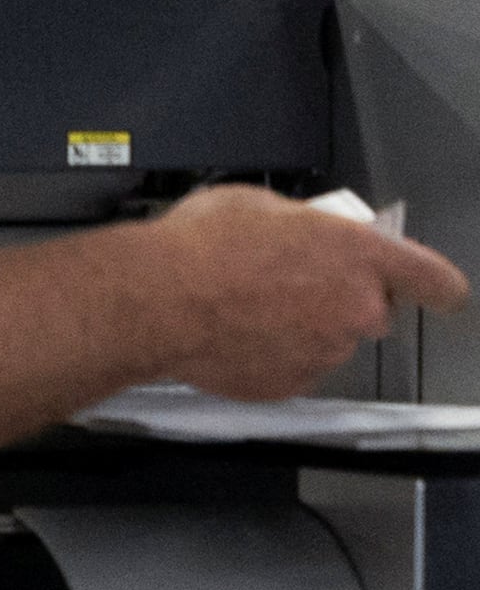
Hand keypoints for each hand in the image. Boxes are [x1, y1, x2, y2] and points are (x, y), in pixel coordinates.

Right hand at [148, 185, 467, 401]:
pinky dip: (271, 357)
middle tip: (290, 285)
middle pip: (372, 311)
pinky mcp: (288, 385)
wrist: (152, 301)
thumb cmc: (198, 248)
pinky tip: (234, 335)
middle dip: (341, 300)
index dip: (437, 285)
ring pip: (328, 342)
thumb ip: (302, 224)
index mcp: (361, 256)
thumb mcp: (258, 205)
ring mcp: (324, 353)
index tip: (437, 289)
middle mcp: (356, 309)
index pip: (435, 279)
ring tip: (247, 310)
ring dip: (302, 329)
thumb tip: (300, 231)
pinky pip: (291, 370)